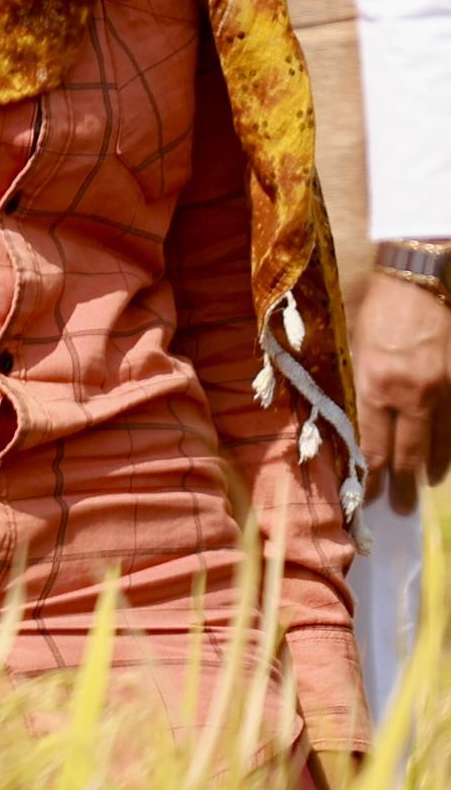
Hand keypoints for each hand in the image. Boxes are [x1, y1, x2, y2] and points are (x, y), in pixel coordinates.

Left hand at [357, 267, 450, 509]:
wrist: (417, 280)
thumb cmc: (376, 307)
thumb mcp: (351, 343)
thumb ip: (354, 381)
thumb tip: (349, 412)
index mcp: (373, 385)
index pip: (370, 442)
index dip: (370, 472)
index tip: (368, 494)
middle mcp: (409, 395)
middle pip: (407, 452)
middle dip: (402, 484)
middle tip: (400, 508)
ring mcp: (441, 392)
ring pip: (439, 444)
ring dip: (432, 469)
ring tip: (426, 488)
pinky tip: (448, 460)